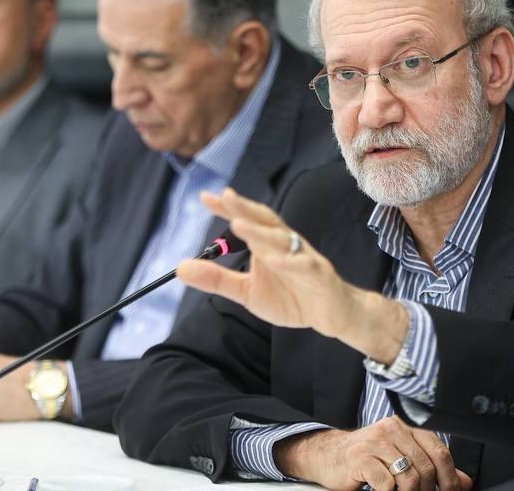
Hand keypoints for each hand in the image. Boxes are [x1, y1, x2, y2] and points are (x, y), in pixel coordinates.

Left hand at [178, 188, 408, 362]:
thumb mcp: (247, 292)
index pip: (246, 220)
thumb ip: (217, 279)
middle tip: (224, 197)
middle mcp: (286, 245)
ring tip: (238, 225)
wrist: (333, 316)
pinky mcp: (320, 276)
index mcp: (268, 245)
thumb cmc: (292, 297)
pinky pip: (305, 266)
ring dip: (260, 232)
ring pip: (282, 240)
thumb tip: (180, 267)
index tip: (205, 197)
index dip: (228, 209)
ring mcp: (304, 258)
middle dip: (244, 208)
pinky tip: (274, 259)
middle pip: (265, 221)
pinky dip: (290, 261)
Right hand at [274, 417, 472, 490]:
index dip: (449, 478)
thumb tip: (464, 482)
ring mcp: (375, 441)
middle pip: (426, 468)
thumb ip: (432, 467)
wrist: (330, 456)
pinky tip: (383, 490)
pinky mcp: (360, 456)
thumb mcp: (402, 459)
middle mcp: (392, 428)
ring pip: (410, 477)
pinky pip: (387, 483)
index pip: (440, 451)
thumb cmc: (368, 458)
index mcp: (406, 426)